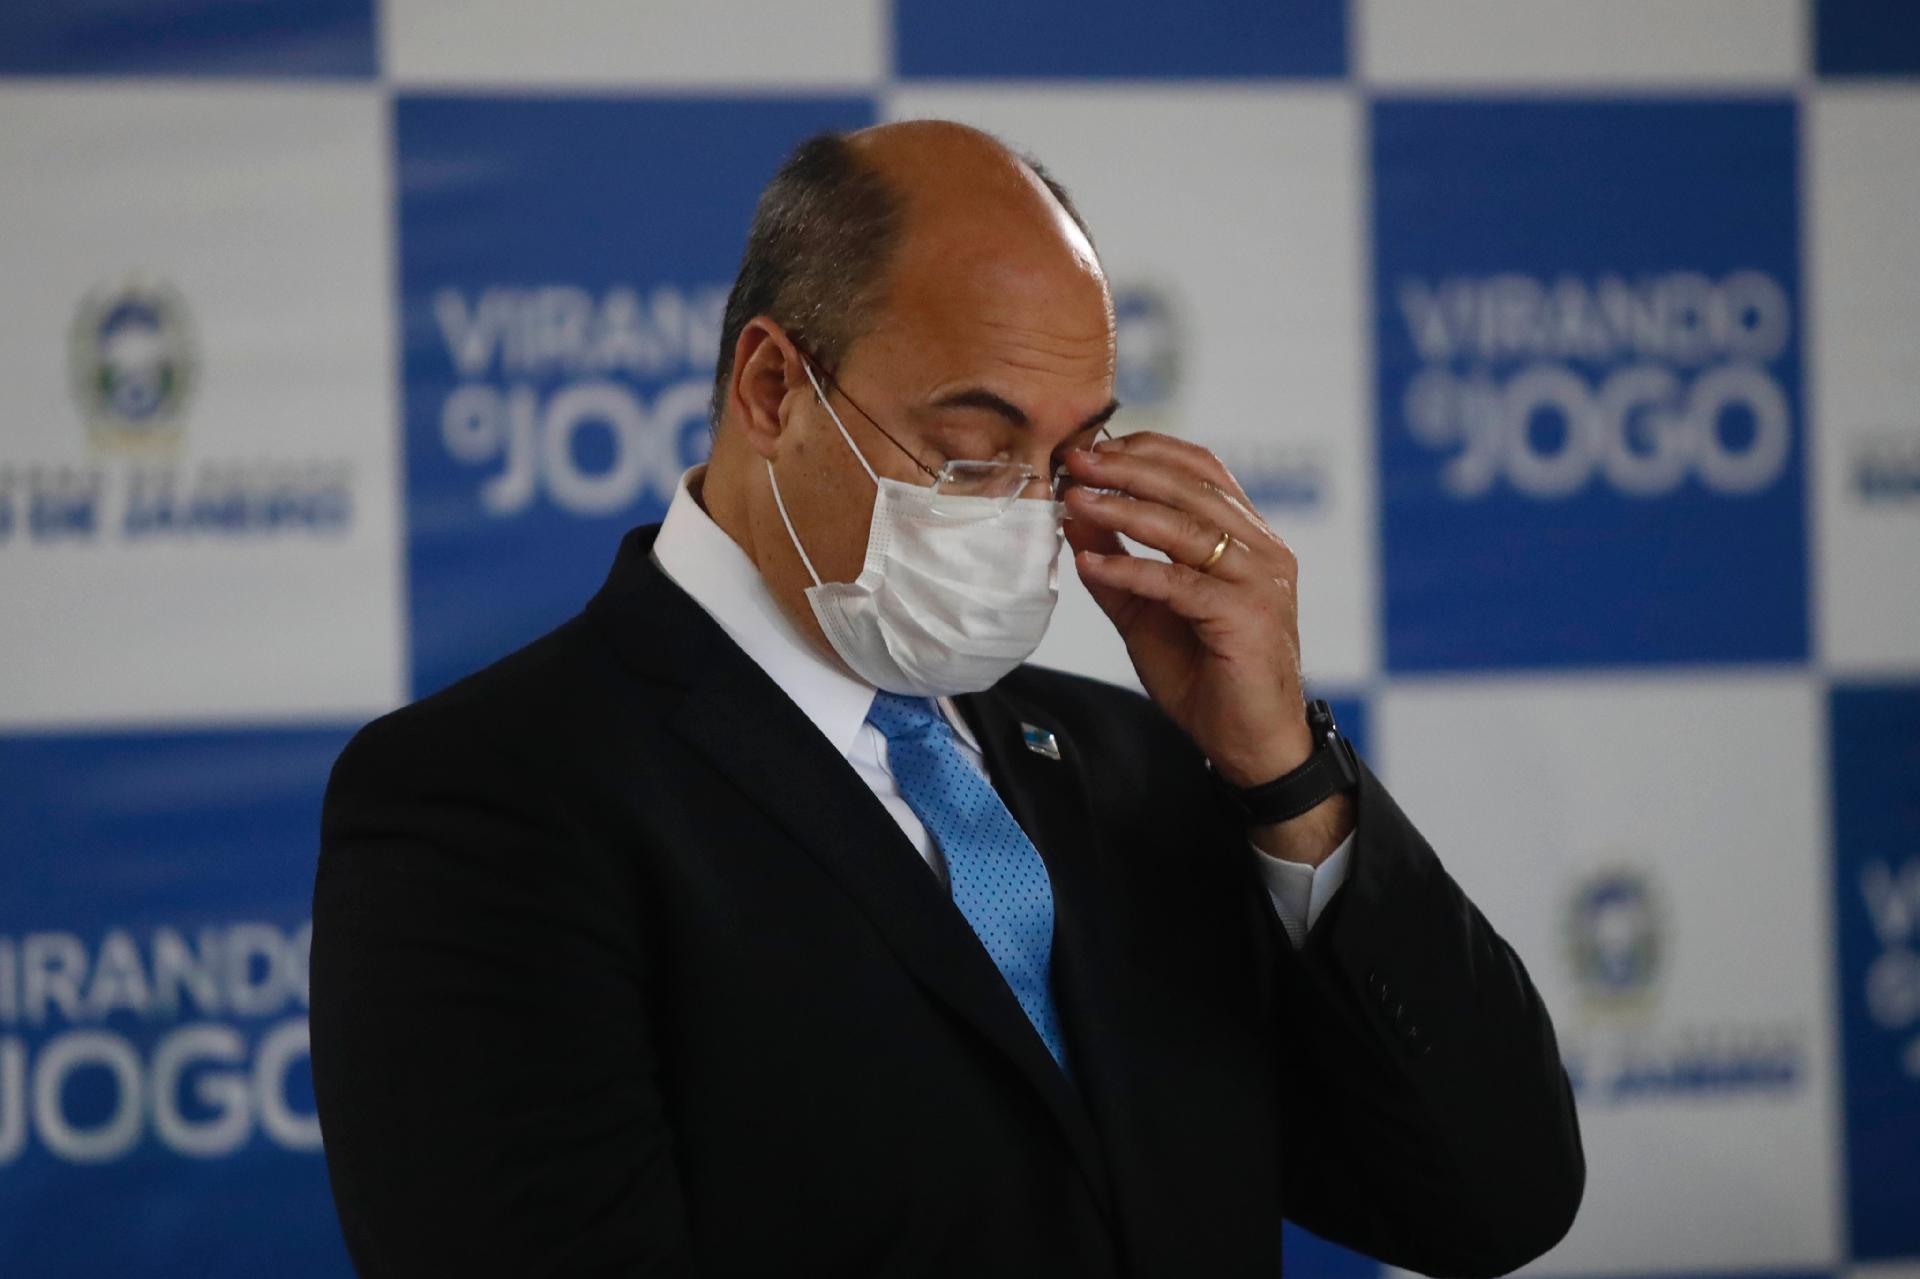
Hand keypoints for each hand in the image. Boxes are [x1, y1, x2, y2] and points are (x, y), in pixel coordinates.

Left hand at [1061, 433, 1346, 855]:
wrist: (1251, 742)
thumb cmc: (1206, 675)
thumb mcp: (1147, 611)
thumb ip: (1116, 565)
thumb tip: (1074, 516)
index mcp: (1247, 537)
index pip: (1202, 470)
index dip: (1147, 450)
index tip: (1093, 447)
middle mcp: (1262, 549)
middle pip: (1191, 488)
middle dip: (1127, 469)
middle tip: (1076, 459)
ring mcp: (1260, 580)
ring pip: (1186, 528)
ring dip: (1124, 510)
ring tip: (1076, 501)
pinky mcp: (1247, 616)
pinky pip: (1180, 583)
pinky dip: (1132, 571)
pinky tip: (1092, 565)